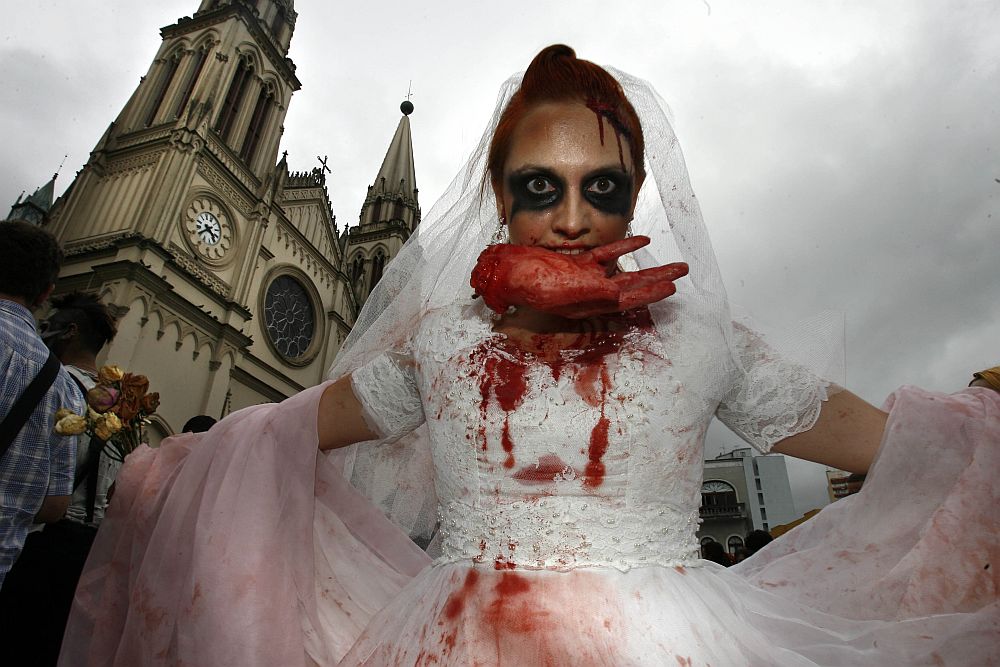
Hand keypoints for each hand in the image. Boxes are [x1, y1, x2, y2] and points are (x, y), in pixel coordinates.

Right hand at [470, 236, 688, 318]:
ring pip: (625, 272)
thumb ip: (594, 294)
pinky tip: (643, 241)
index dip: (652, 294)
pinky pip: (606, 254)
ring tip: (673, 263)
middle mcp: (592, 294)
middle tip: (683, 271)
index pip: (629, 300)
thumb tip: (621, 296)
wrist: (505, 273)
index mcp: (590, 304)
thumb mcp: (565, 293)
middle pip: (634, 287)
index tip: (673, 287)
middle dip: (660, 280)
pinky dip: (624, 247)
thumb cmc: (531, 287)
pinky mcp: (576, 263)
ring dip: (649, 267)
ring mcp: (585, 278)